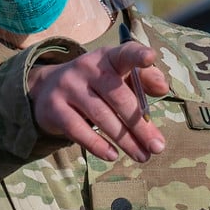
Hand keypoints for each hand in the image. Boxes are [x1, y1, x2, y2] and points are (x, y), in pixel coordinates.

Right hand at [27, 42, 169, 162]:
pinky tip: (112, 155)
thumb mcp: (117, 77)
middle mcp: (86, 68)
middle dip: (140, 125)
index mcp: (107, 57)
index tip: (149, 58)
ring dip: (125, 140)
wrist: (46, 89)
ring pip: (101, 117)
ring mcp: (68, 88)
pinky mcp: (54, 109)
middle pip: (118, 97)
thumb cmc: (94, 85)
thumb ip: (143, 80)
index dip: (137, 55)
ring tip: (142, 156)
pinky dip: (97, 145)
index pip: (124, 53)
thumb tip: (163, 89)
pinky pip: (78, 130)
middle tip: (157, 147)